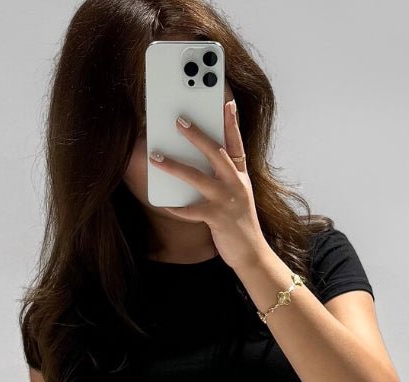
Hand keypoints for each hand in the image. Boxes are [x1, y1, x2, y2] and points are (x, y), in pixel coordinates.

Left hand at [150, 97, 265, 270]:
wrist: (251, 252)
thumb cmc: (239, 222)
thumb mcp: (238, 194)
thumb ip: (224, 177)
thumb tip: (197, 163)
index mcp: (240, 175)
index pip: (236, 143)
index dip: (231, 122)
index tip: (226, 102)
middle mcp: (236, 183)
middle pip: (215, 152)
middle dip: (196, 135)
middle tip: (179, 120)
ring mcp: (227, 200)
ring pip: (197, 177)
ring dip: (174, 166)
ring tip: (156, 157)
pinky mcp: (218, 218)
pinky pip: (191, 210)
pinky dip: (177, 207)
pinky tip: (164, 203)